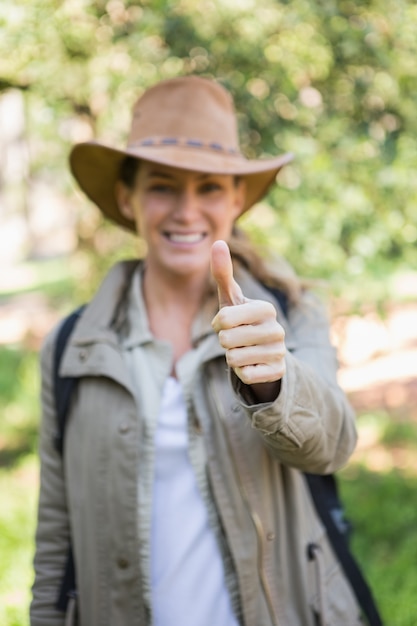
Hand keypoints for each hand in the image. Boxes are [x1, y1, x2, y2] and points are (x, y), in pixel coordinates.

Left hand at [211, 240, 285, 399]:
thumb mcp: (231, 298)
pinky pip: (246, 376)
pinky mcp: (277, 372)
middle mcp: (278, 330)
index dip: (219, 324)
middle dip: (224, 342)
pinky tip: (251, 364)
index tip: (227, 322)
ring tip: (243, 350)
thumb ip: (223, 273)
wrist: (263, 351)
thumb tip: (217, 242)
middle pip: (227, 341)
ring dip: (232, 358)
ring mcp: (280, 352)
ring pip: (234, 360)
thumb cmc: (241, 320)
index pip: (225, 319)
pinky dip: (241, 372)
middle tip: (236, 339)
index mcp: (266, 308)